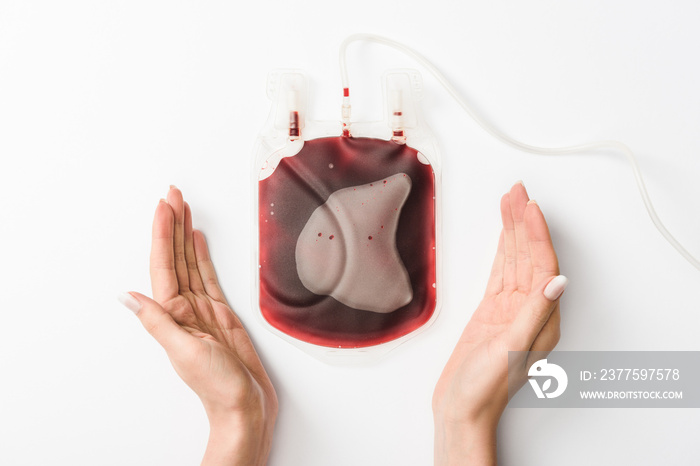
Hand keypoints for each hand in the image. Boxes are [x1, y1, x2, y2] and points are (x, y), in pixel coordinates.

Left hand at [120, 186, 276, 465]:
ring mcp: (203, 310)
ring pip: (190, 263)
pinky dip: (202, 257)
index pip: (164, 265)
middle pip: (175, 258)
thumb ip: (158, 322)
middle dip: (172, 224)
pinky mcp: (221, 314)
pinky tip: (198, 240)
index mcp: (173, 315)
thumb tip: (127, 296)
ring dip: (185, 235)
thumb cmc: (218, 387)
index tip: (164, 206)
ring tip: (183, 207)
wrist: (246, 408)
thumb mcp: (185, 352)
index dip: (162, 234)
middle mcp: (184, 309)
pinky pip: (208, 278)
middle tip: (173, 193)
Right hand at [432, 182, 566, 464]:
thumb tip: (558, 281)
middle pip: (529, 255)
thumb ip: (535, 313)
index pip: (542, 265)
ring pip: (514, 260)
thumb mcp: (512, 349)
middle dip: (524, 222)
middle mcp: (530, 309)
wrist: (461, 407)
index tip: (528, 206)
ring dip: (512, 230)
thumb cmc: (485, 387)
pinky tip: (502, 235)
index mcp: (542, 318)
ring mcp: (510, 309)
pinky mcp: (491, 311)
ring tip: (509, 201)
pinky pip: (500, 272)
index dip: (536, 233)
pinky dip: (501, 250)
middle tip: (517, 191)